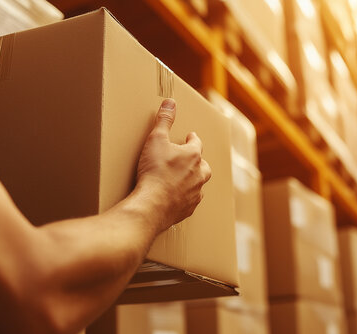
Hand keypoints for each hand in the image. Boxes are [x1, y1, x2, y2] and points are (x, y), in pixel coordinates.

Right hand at [136, 98, 211, 232]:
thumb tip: (170, 102)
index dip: (192, 139)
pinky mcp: (188, 208)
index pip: (196, 143)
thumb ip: (164, 120)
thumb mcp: (156, 139)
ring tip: (186, 178)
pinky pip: (191, 200)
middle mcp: (199, 174)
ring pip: (200, 184)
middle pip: (204, 165)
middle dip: (198, 161)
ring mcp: (195, 193)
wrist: (152, 204)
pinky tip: (179, 197)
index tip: (189, 137)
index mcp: (193, 156)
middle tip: (191, 159)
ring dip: (194, 179)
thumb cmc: (154, 171)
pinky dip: (187, 197)